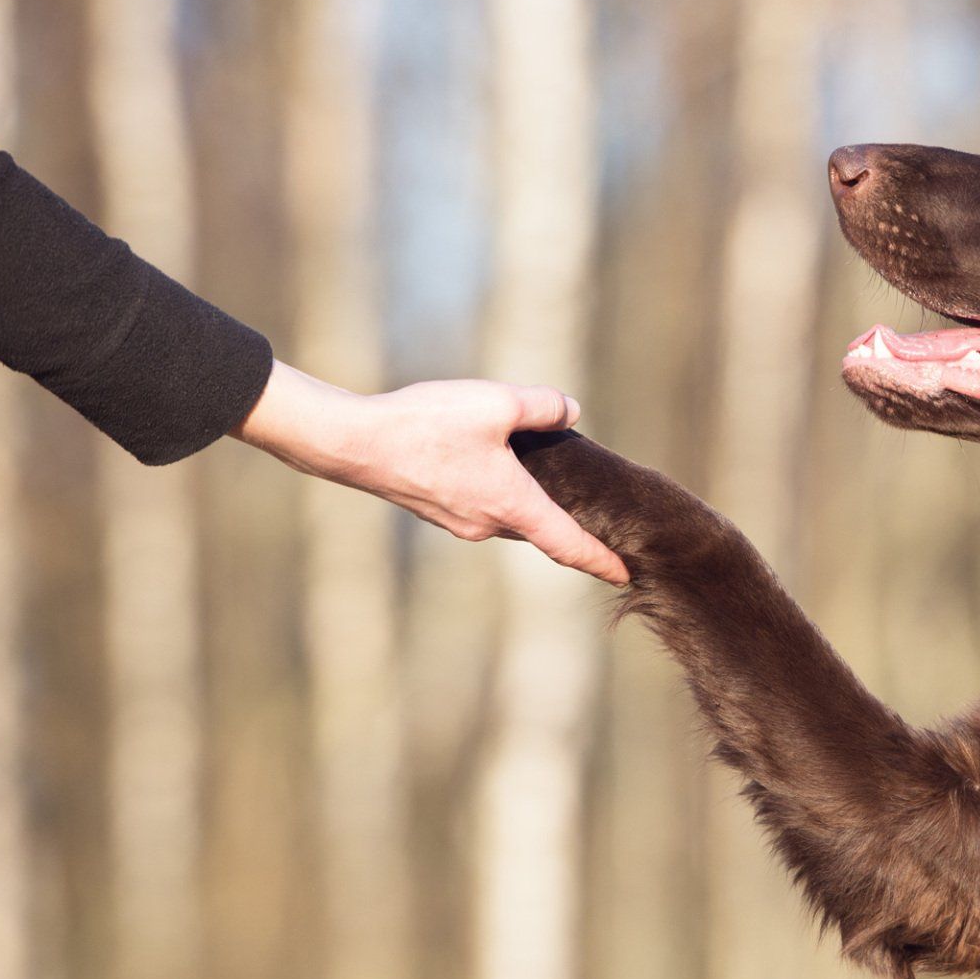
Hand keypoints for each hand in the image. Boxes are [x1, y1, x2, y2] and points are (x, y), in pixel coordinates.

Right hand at [231, 360, 629, 584]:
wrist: (354, 444)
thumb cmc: (426, 424)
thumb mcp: (496, 402)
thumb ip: (542, 406)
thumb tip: (570, 410)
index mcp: (512, 504)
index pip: (569, 544)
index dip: (602, 561)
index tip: (626, 576)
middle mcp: (488, 524)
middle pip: (543, 529)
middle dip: (571, 526)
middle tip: (602, 517)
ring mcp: (460, 522)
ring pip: (512, 517)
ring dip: (534, 505)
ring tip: (553, 482)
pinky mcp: (438, 510)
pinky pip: (485, 507)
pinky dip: (504, 495)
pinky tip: (500, 465)